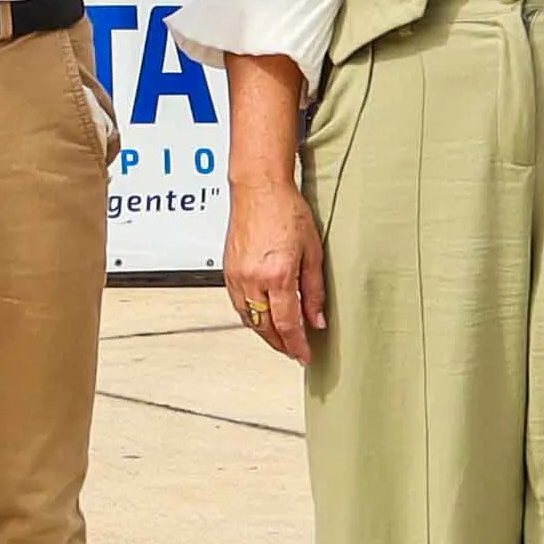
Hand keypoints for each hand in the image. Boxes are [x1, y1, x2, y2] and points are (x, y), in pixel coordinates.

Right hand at [225, 173, 330, 362]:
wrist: (259, 188)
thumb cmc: (286, 210)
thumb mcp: (312, 251)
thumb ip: (314, 290)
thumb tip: (316, 318)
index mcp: (277, 274)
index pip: (287, 324)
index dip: (297, 345)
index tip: (304, 355)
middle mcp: (252, 279)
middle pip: (264, 327)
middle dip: (280, 344)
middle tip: (294, 351)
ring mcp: (237, 276)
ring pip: (249, 319)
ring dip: (265, 333)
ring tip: (280, 338)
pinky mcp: (228, 271)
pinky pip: (239, 305)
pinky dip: (252, 316)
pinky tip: (262, 316)